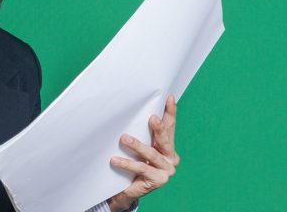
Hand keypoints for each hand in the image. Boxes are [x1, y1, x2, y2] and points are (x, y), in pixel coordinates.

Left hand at [106, 95, 180, 211]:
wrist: (126, 190)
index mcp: (168, 146)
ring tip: (123, 138)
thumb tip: (132, 110)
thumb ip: (141, 133)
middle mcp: (171, 157)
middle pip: (165, 139)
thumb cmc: (133, 164)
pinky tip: (115, 160)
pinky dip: (127, 163)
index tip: (170, 98)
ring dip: (137, 145)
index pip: (170, 126)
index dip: (170, 112)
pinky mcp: (158, 180)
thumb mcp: (138, 146)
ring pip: (152, 154)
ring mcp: (166, 170)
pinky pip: (142, 168)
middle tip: (152, 118)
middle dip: (159, 128)